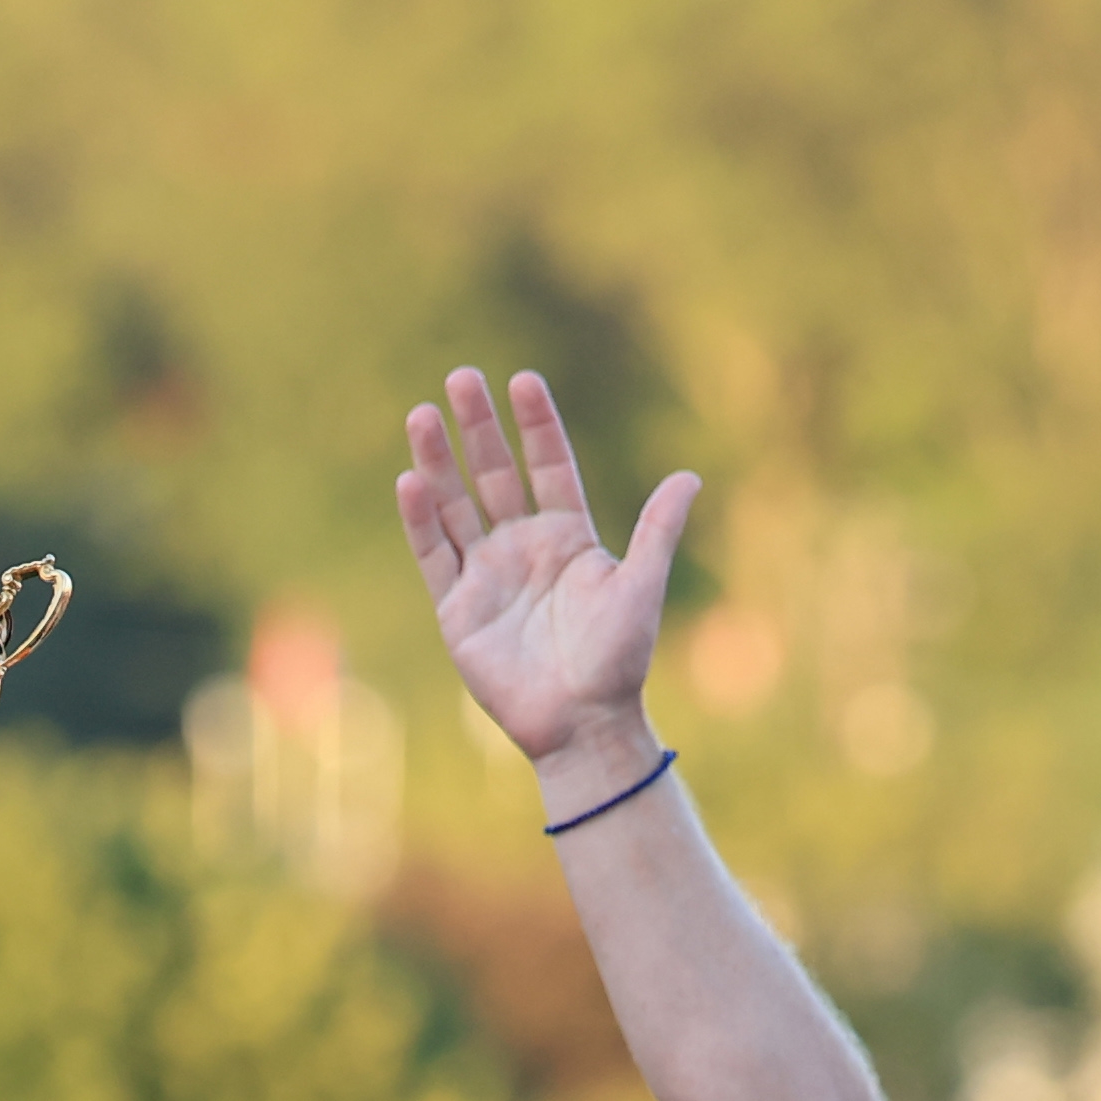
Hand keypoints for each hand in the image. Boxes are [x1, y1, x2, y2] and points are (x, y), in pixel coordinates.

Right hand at [397, 367, 698, 769]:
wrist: (583, 723)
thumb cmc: (619, 659)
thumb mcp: (641, 587)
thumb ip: (657, 530)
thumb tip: (689, 475)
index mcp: (569, 537)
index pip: (548, 466)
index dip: (536, 425)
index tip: (523, 380)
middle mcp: (523, 548)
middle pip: (494, 474)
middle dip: (478, 427)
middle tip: (462, 376)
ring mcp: (487, 575)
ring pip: (456, 505)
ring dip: (439, 461)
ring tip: (422, 413)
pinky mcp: (458, 609)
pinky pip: (435, 555)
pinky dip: (421, 520)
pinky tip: (411, 480)